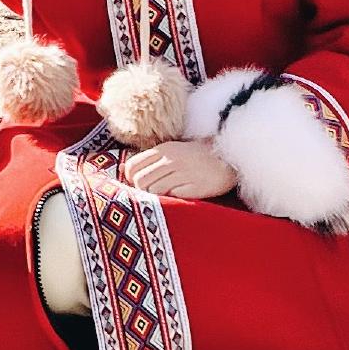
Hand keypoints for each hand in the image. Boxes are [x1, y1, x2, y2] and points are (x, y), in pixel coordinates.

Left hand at [118, 138, 237, 200]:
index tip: (139, 185)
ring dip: (156, 197)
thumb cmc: (194, 157)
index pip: (132, 166)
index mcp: (162, 150)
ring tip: (166, 196)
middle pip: (139, 181)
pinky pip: (172, 197)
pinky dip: (172, 199)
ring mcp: (183, 173)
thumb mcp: (170, 152)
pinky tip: (179, 196)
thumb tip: (121, 169)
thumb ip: (148, 160)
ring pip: (153, 190)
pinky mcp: (195, 187)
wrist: (227, 158)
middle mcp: (171, 160)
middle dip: (141, 191)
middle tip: (151, 195)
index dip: (130, 179)